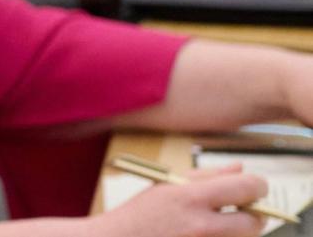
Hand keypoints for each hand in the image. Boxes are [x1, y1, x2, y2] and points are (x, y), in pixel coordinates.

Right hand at [90, 167, 266, 236]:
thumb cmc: (141, 215)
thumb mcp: (168, 186)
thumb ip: (207, 176)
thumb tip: (240, 168)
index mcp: (191, 197)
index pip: (247, 188)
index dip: (257, 186)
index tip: (255, 187)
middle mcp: (201, 225)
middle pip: (254, 222)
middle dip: (253, 215)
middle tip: (242, 210)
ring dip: (238, 231)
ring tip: (217, 224)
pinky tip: (205, 234)